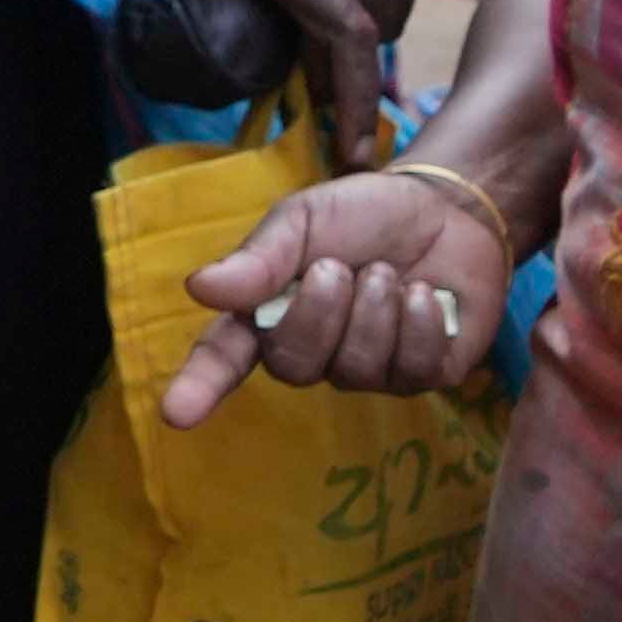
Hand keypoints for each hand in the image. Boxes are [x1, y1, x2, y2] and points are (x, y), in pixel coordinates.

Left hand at [149, 0, 417, 141]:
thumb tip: (135, 0)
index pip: (344, 44)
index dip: (352, 104)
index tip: (354, 153)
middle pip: (356, 49)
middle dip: (337, 84)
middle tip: (307, 106)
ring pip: (379, 25)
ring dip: (350, 45)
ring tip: (312, 45)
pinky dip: (369, 10)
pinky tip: (336, 3)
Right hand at [162, 158, 517, 423]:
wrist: (445, 208)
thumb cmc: (362, 214)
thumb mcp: (305, 218)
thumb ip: (260, 257)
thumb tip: (198, 288)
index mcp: (269, 313)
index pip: (224, 358)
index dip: (199, 386)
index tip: (176, 413)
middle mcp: (313, 352)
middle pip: (293, 367)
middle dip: (318, 313)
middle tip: (339, 267)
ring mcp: (367, 371)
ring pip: (355, 369)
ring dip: (374, 309)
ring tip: (388, 273)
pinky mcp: (420, 376)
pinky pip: (410, 371)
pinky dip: (419, 324)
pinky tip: (426, 295)